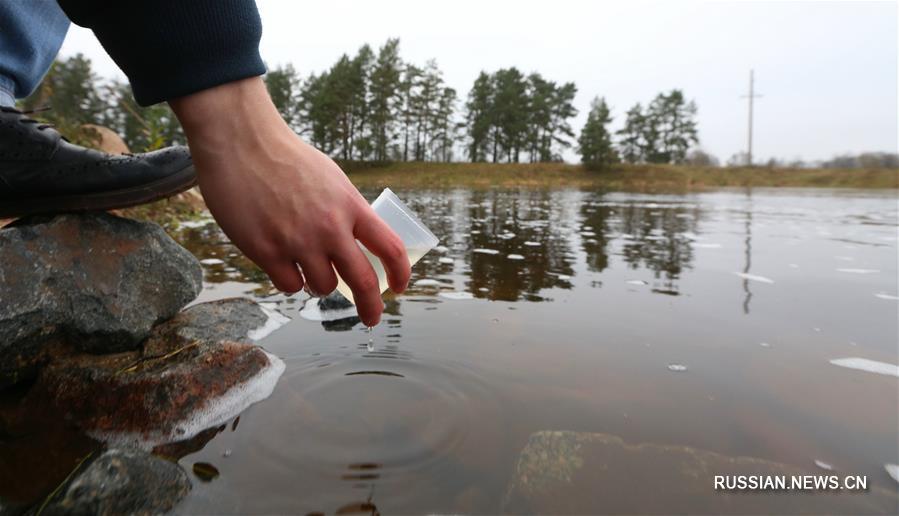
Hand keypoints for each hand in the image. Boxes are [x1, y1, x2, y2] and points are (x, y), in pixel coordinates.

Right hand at [170, 77, 409, 325]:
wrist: (242, 142)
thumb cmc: (286, 157)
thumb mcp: (331, 179)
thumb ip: (346, 211)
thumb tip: (358, 241)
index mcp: (350, 206)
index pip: (390, 248)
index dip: (400, 273)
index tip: (398, 287)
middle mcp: (329, 227)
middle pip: (363, 282)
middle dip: (371, 307)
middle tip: (372, 317)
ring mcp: (298, 242)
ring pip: (323, 287)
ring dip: (320, 283)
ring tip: (306, 263)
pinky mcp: (266, 251)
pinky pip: (289, 286)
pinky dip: (290, 280)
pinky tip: (281, 261)